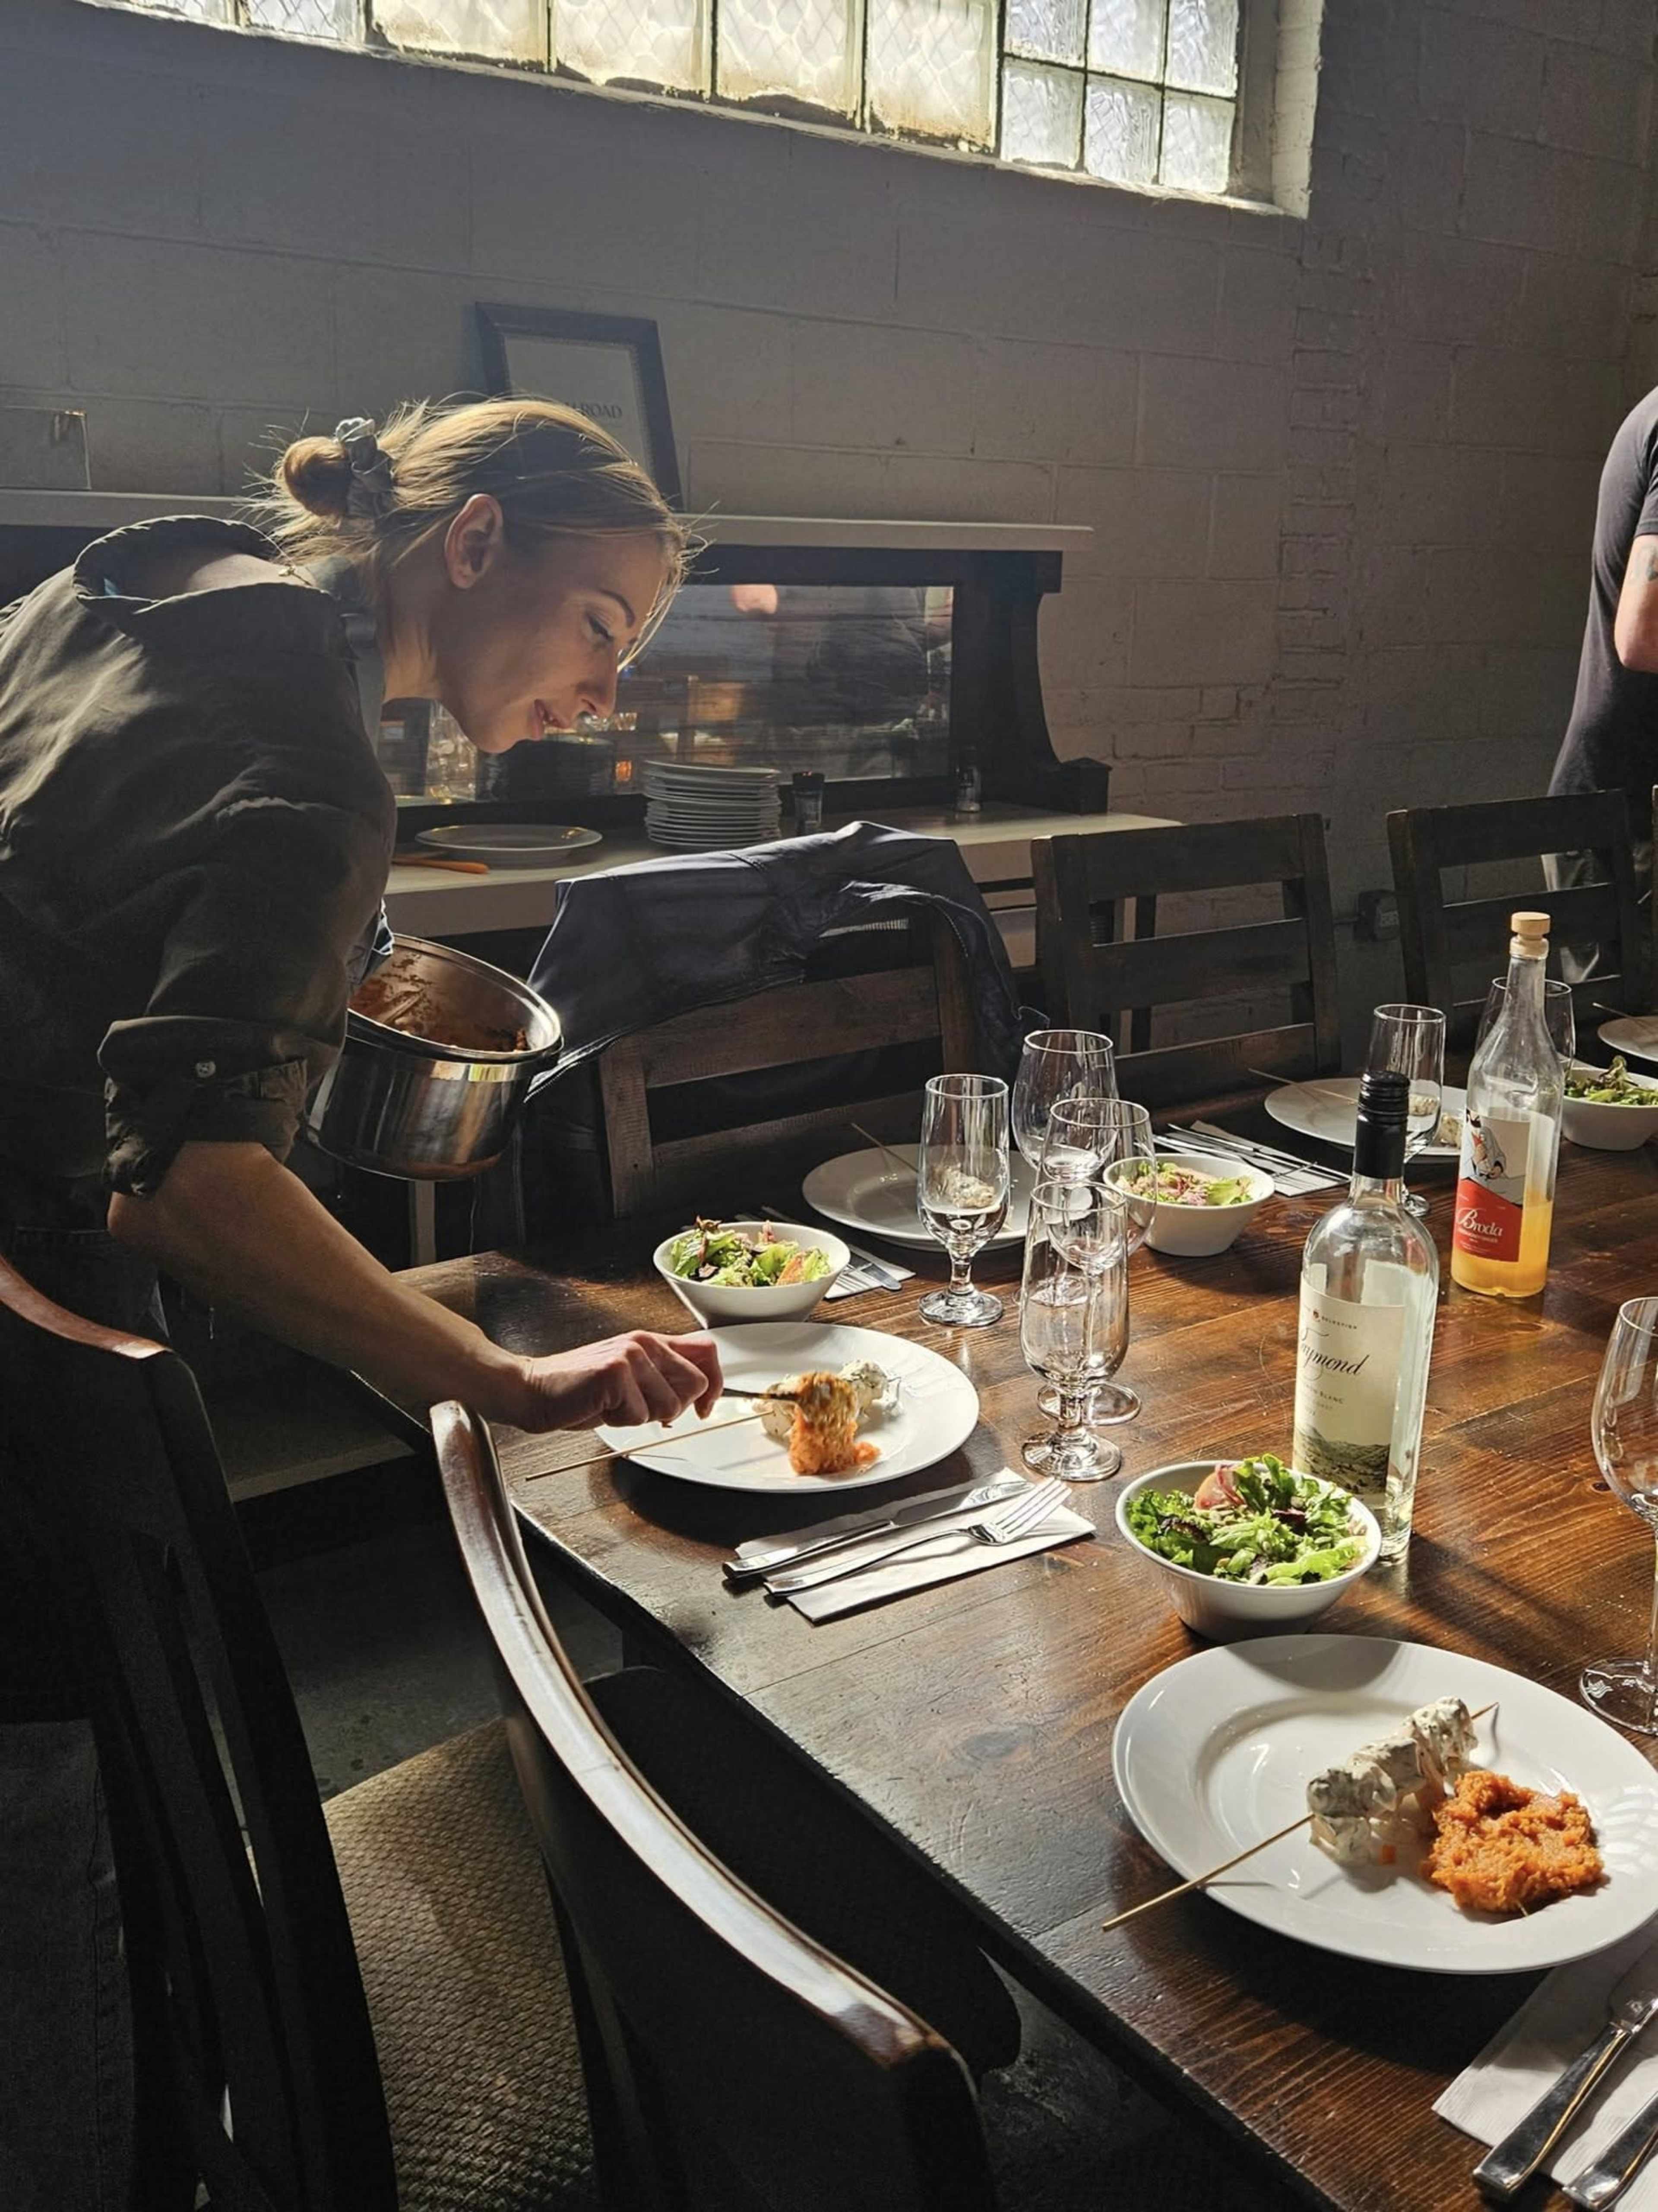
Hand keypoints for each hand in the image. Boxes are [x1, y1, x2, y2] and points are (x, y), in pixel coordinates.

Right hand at [501, 1330, 723, 1432]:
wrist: (532, 1390)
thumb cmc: (577, 1390)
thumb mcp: (628, 1379)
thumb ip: (660, 1379)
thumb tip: (698, 1396)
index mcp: (650, 1342)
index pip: (706, 1351)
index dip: (715, 1384)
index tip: (704, 1408)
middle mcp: (644, 1342)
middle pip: (695, 1385)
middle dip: (672, 1408)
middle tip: (637, 1408)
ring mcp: (631, 1355)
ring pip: (670, 1405)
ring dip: (641, 1417)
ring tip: (612, 1405)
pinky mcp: (616, 1372)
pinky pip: (640, 1416)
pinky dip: (621, 1422)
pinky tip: (600, 1408)